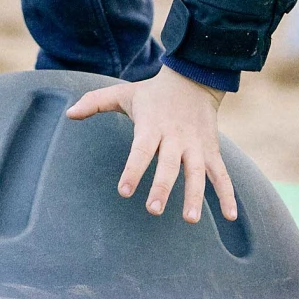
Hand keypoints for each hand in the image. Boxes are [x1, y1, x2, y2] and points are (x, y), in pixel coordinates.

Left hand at [66, 66, 238, 223]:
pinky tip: (230, 217)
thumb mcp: (123, 93)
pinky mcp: (212, 151)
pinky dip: (228, 195)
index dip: (133, 170)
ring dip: (195, 196)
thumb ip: (95, 103)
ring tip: (189, 219)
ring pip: (198, 172)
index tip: (124, 191)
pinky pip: (222, 175)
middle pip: (170, 165)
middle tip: (153, 210)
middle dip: (162, 187)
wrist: (194, 78)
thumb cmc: (152, 93)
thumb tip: (68, 113)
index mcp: (152, 126)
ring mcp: (196, 146)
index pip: (141, 150)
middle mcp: (175, 137)